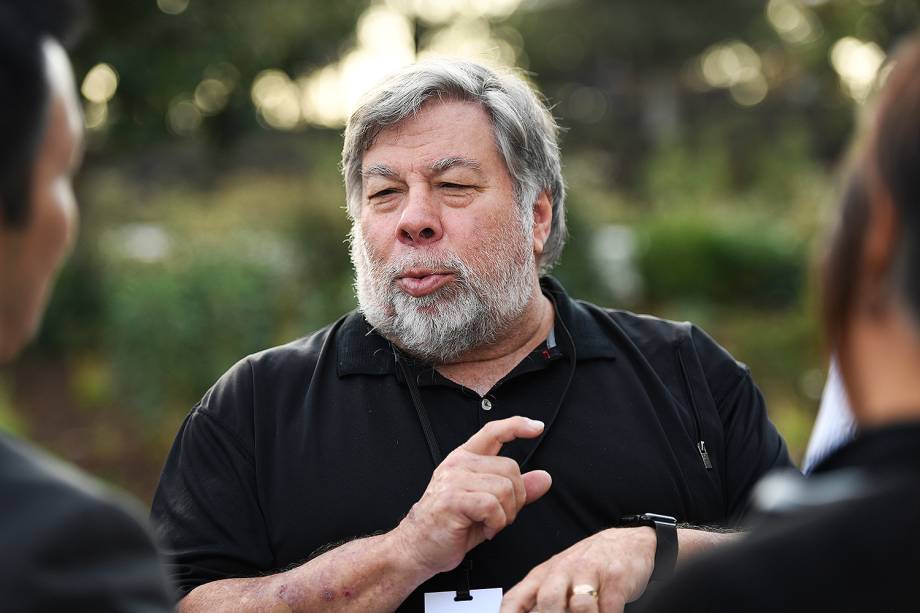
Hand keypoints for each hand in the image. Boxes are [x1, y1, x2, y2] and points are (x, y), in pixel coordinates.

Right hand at [391, 416, 552, 576]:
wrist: (418, 546)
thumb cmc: (450, 524)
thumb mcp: (489, 505)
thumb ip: (516, 489)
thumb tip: (544, 478)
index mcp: (465, 458)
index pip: (494, 431)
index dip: (517, 426)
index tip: (536, 427)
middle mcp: (459, 464)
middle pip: (511, 468)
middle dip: (516, 498)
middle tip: (500, 515)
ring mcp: (454, 480)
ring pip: (505, 488)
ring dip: (506, 514)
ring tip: (490, 523)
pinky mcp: (453, 499)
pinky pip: (492, 506)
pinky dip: (496, 523)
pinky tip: (484, 529)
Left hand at [501, 527, 656, 612]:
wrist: (627, 542)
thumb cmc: (587, 565)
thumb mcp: (557, 577)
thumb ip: (538, 599)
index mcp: (544, 574)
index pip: (516, 599)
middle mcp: (564, 570)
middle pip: (548, 600)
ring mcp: (591, 573)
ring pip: (580, 606)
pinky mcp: (616, 579)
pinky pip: (609, 608)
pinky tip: (607, 612)